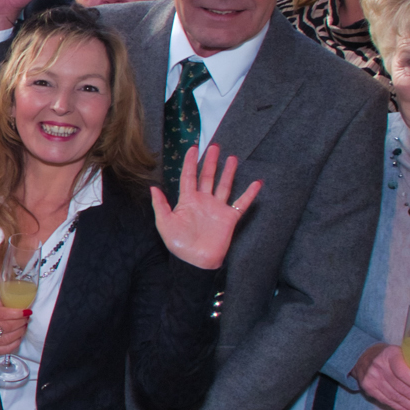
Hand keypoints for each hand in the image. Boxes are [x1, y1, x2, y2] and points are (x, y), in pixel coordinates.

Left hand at [150, 144, 259, 269]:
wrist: (195, 262)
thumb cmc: (178, 244)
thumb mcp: (164, 224)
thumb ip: (160, 205)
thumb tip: (153, 188)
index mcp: (187, 201)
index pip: (188, 177)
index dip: (190, 163)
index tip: (193, 148)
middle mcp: (203, 201)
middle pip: (207, 177)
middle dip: (211, 162)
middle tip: (215, 147)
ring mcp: (217, 209)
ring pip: (224, 186)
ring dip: (228, 172)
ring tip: (232, 158)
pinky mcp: (229, 218)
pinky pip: (241, 203)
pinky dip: (249, 194)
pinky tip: (256, 183)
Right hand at [353, 343, 409, 409]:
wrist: (366, 357)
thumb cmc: (391, 356)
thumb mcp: (404, 354)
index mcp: (390, 355)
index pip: (403, 372)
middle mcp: (379, 367)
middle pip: (401, 388)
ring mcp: (372, 380)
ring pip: (396, 398)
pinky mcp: (370, 390)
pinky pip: (389, 402)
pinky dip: (404, 409)